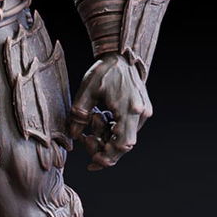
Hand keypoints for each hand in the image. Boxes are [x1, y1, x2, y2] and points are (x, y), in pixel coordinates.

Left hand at [69, 54, 151, 170]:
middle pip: (124, 144)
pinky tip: (101, 116)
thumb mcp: (86, 92)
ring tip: (93, 118)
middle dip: (103, 146)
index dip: (108, 156)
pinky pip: (126, 127)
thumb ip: (79, 115)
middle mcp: (140, 113)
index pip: (122, 144)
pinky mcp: (141, 109)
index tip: (93, 161)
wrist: (120, 54)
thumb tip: (74, 135)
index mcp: (128, 109)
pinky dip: (112, 128)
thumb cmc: (104, 70)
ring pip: (124, 135)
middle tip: (85, 140)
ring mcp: (143, 111)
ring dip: (106, 134)